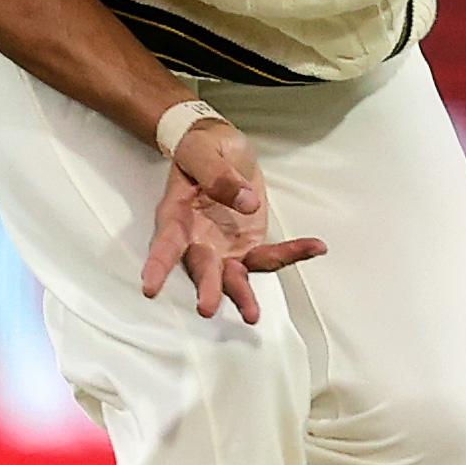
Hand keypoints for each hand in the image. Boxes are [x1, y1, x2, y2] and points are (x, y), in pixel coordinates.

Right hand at [141, 116, 324, 322]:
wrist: (219, 148)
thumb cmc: (202, 149)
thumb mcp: (205, 151)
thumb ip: (219, 176)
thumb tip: (246, 204)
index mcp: (175, 216)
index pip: (164, 243)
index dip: (157, 265)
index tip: (149, 288)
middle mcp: (195, 240)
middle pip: (200, 268)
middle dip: (205, 288)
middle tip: (206, 308)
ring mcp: (222, 249)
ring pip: (232, 276)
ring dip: (242, 295)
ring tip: (253, 316)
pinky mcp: (247, 247)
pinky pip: (269, 257)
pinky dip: (292, 253)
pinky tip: (316, 247)